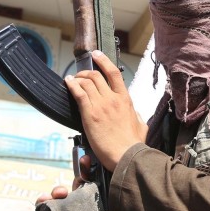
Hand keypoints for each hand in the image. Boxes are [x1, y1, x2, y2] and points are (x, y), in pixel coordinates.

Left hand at [65, 51, 147, 169]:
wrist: (127, 155)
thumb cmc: (133, 144)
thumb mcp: (141, 125)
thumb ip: (136, 115)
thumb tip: (133, 111)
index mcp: (125, 100)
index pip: (114, 73)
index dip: (104, 61)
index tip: (97, 55)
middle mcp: (113, 98)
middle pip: (96, 75)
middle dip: (86, 72)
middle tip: (80, 74)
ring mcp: (101, 105)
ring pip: (86, 82)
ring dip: (77, 78)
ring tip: (72, 79)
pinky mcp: (90, 114)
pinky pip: (79, 93)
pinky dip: (72, 85)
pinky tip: (68, 83)